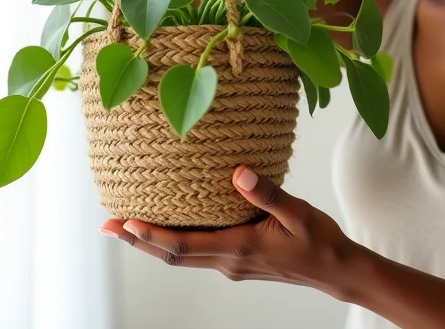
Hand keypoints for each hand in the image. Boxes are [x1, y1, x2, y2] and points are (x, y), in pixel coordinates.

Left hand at [99, 166, 357, 297]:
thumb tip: (237, 173)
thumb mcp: (298, 213)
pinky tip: (172, 229)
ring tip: (127, 227)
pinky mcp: (239, 262)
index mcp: (240, 249)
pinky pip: (197, 254)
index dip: (150, 235)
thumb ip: (268, 193)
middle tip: (108, 225)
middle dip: (138, 241)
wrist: (336, 271)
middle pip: (172, 255)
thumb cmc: (320, 241)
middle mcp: (229, 262)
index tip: (124, 221)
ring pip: (181, 257)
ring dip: (152, 243)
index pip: (182, 246)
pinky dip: (175, 243)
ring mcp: (232, 265)